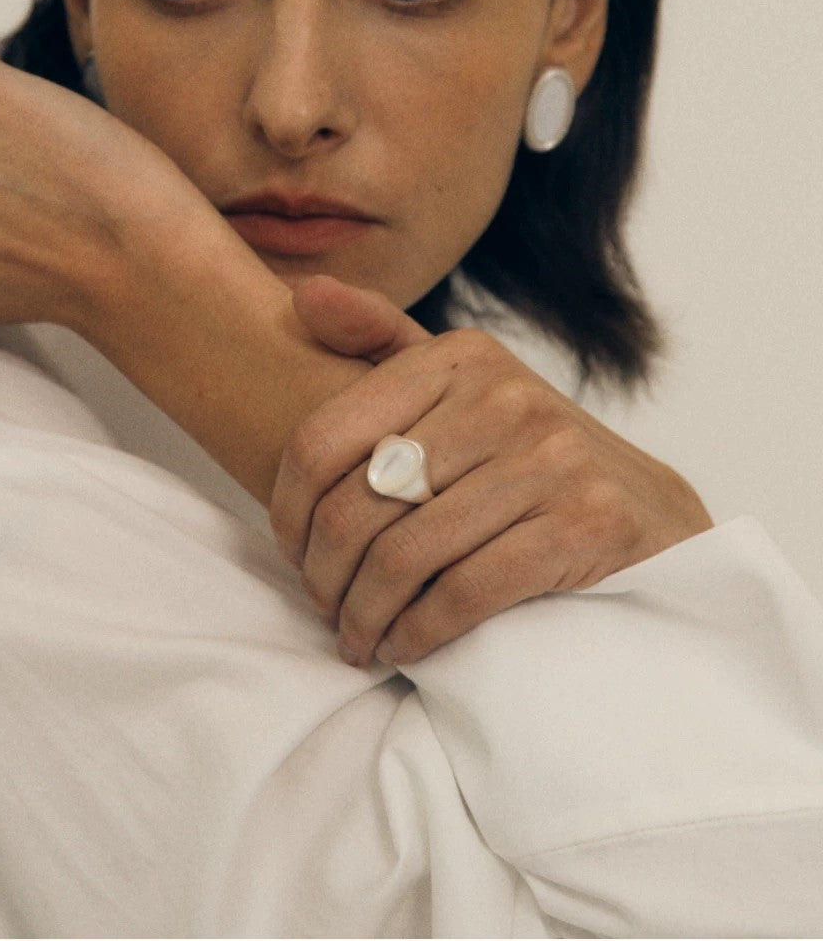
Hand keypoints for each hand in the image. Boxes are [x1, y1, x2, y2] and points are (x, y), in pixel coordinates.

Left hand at [271, 275, 712, 666]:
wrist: (653, 511)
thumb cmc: (526, 454)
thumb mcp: (461, 382)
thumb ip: (381, 338)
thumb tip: (303, 294)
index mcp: (459, 356)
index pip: (324, 439)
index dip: (288, 509)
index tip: (292, 550)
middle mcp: (504, 398)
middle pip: (358, 506)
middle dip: (324, 575)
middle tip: (321, 607)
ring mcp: (551, 460)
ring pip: (405, 557)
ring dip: (364, 615)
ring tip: (355, 637)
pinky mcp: (585, 525)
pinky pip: (464, 594)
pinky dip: (418, 634)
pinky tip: (404, 648)